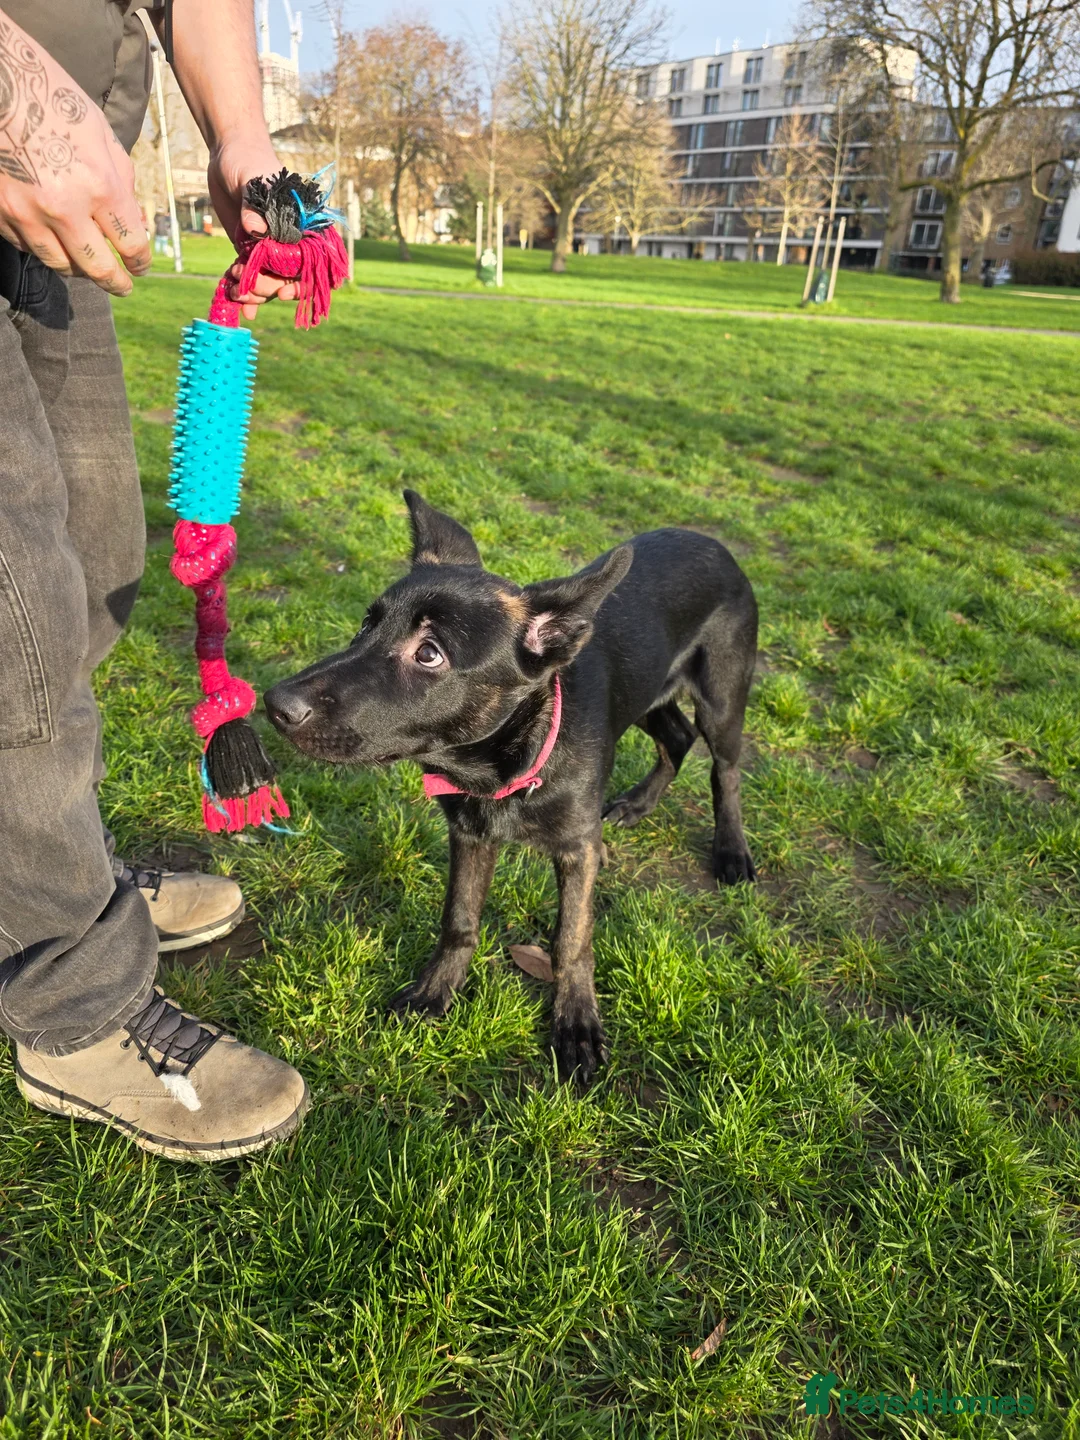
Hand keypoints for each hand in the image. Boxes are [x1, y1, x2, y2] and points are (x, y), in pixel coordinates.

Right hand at [0, 15, 149, 293]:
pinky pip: (28, 247)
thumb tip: (130, 214)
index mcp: (100, 186)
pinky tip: (52, 240)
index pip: (131, 244)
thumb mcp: (100, 132)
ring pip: (60, 264)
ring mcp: (28, 214)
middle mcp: (65, 208)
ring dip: (78, 269)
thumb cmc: (51, 96)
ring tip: (86, 268)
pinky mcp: (1, 214)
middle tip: (121, 286)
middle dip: (115, 282)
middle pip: (97, 268)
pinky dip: (44, 248)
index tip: (141, 267)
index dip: (140, 261)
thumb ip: (120, 178)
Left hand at [207, 139, 297, 319]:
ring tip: (234, 291)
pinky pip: (251, 277)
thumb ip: (255, 205)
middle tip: (245, 285)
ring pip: (270, 283)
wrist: (228, 155)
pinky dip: (244, 293)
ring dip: (254, 294)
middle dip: (269, 288)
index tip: (284, 291)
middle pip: (290, 279)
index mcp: (303, 226)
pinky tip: (236, 303)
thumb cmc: (249, 160)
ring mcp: (270, 248)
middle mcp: (290, 241)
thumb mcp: (252, 179)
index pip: (313, 263)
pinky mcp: (251, 251)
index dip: (302, 283)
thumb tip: (255, 229)